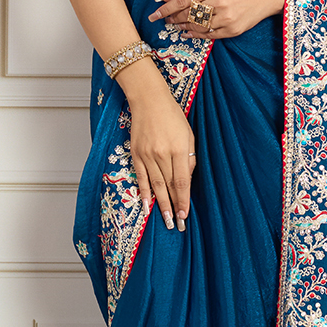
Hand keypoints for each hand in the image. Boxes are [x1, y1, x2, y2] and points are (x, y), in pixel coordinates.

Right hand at [117, 59, 194, 231]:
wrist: (149, 100)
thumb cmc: (173, 116)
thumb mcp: (189, 135)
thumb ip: (190, 159)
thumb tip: (187, 180)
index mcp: (179, 149)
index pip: (182, 181)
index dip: (183, 200)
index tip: (185, 216)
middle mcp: (162, 154)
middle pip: (168, 187)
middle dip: (173, 208)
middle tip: (176, 226)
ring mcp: (147, 155)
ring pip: (155, 186)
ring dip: (160, 206)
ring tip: (165, 221)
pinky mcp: (136, 154)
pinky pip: (141, 178)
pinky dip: (144, 193)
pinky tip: (147, 207)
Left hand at [149, 0, 284, 39]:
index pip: (182, 0)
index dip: (166, 9)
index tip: (154, 15)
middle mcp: (219, 2)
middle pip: (188, 15)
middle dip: (174, 18)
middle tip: (166, 20)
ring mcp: (227, 18)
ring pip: (197, 27)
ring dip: (183, 27)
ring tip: (177, 26)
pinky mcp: (232, 30)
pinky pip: (209, 35)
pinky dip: (196, 34)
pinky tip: (188, 32)